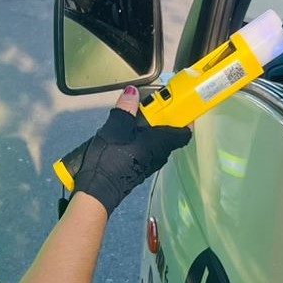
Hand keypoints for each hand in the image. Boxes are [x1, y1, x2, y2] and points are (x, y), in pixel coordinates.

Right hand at [73, 89, 190, 216]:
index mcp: (160, 143)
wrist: (97, 189)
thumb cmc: (109, 161)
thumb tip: (132, 93)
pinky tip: (125, 134)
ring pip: (157, 142)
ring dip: (150, 129)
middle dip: (163, 118)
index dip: (185, 117)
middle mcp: (159, 155)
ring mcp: (149, 163)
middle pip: (169, 134)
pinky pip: (146, 149)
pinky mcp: (138, 168)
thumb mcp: (115, 128)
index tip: (180, 104)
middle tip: (151, 105)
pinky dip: (141, 139)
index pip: (184, 132)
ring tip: (134, 118)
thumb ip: (126, 108)